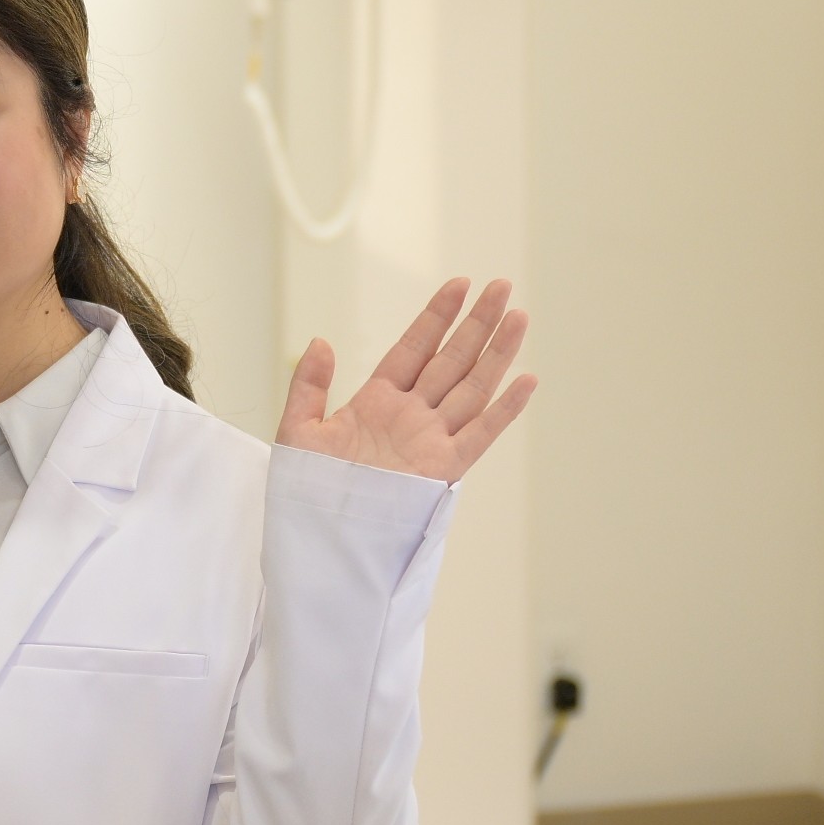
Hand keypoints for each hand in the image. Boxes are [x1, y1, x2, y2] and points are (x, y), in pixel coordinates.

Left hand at [276, 276, 533, 484]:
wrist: (322, 539)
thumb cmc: (307, 492)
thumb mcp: (297, 431)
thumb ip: (309, 385)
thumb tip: (320, 342)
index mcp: (376, 402)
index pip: (413, 348)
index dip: (436, 317)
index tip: (459, 284)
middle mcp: (410, 416)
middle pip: (451, 360)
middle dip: (476, 323)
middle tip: (501, 287)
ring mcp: (430, 440)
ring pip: (471, 387)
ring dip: (496, 353)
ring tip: (519, 317)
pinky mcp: (443, 469)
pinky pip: (480, 434)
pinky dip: (504, 409)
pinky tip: (526, 381)